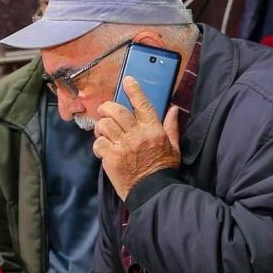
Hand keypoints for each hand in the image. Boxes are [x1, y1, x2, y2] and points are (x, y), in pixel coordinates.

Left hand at [92, 77, 181, 200]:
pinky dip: (98, 143)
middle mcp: (137, 135)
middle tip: (104, 109)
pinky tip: (103, 148)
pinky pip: (99, 143)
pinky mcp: (111, 159)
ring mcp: (122, 147)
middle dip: (106, 107)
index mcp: (153, 130)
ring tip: (103, 131)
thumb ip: (171, 126)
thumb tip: (173, 109)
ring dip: (101, 125)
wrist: (153, 192)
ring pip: (105, 125)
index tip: (127, 80)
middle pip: (116, 111)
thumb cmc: (163, 170)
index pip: (142, 104)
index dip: (134, 90)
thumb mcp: (174, 147)